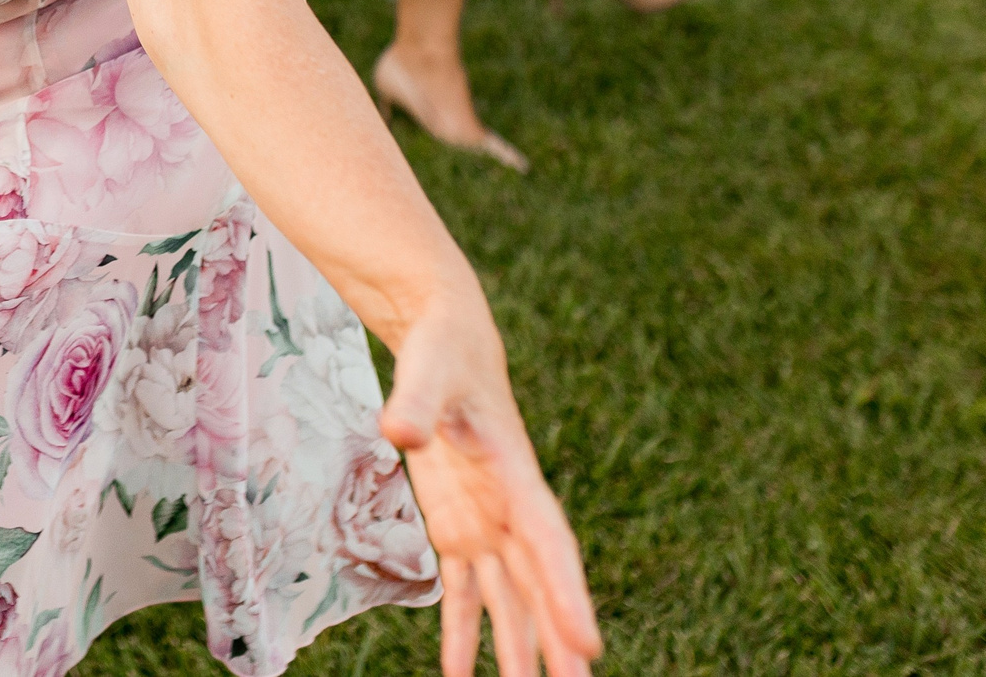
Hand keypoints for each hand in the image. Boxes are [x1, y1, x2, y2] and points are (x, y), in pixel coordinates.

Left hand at [383, 306, 602, 676]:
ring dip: (518, 650)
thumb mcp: (427, 369)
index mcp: (516, 475)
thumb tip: (397, 430)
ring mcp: (487, 522)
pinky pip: (466, 589)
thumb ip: (414, 401)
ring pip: (510, 600)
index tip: (588, 643)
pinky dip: (463, 632)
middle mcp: (510, 509)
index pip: (550, 543)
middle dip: (557, 643)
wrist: (445, 342)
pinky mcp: (459, 526)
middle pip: (541, 586)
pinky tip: (457, 674)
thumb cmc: (442, 351)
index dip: (568, 593)